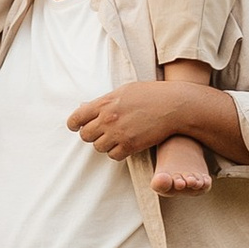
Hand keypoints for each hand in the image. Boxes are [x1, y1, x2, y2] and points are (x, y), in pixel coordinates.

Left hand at [66, 81, 190, 162]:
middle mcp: (108, 119)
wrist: (174, 105)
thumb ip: (104, 101)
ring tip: (116, 137)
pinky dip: (117, 152)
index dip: (74, 124)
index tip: (77, 127)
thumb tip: (84, 106)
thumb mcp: (124, 91)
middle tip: (101, 132)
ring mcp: (118, 134)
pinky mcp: (130, 146)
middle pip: (85, 135)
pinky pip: (113, 156)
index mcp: (104, 103)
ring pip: (98, 147)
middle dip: (91, 134)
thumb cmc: (151, 95)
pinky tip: (125, 144)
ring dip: (105, 144)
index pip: (76, 118)